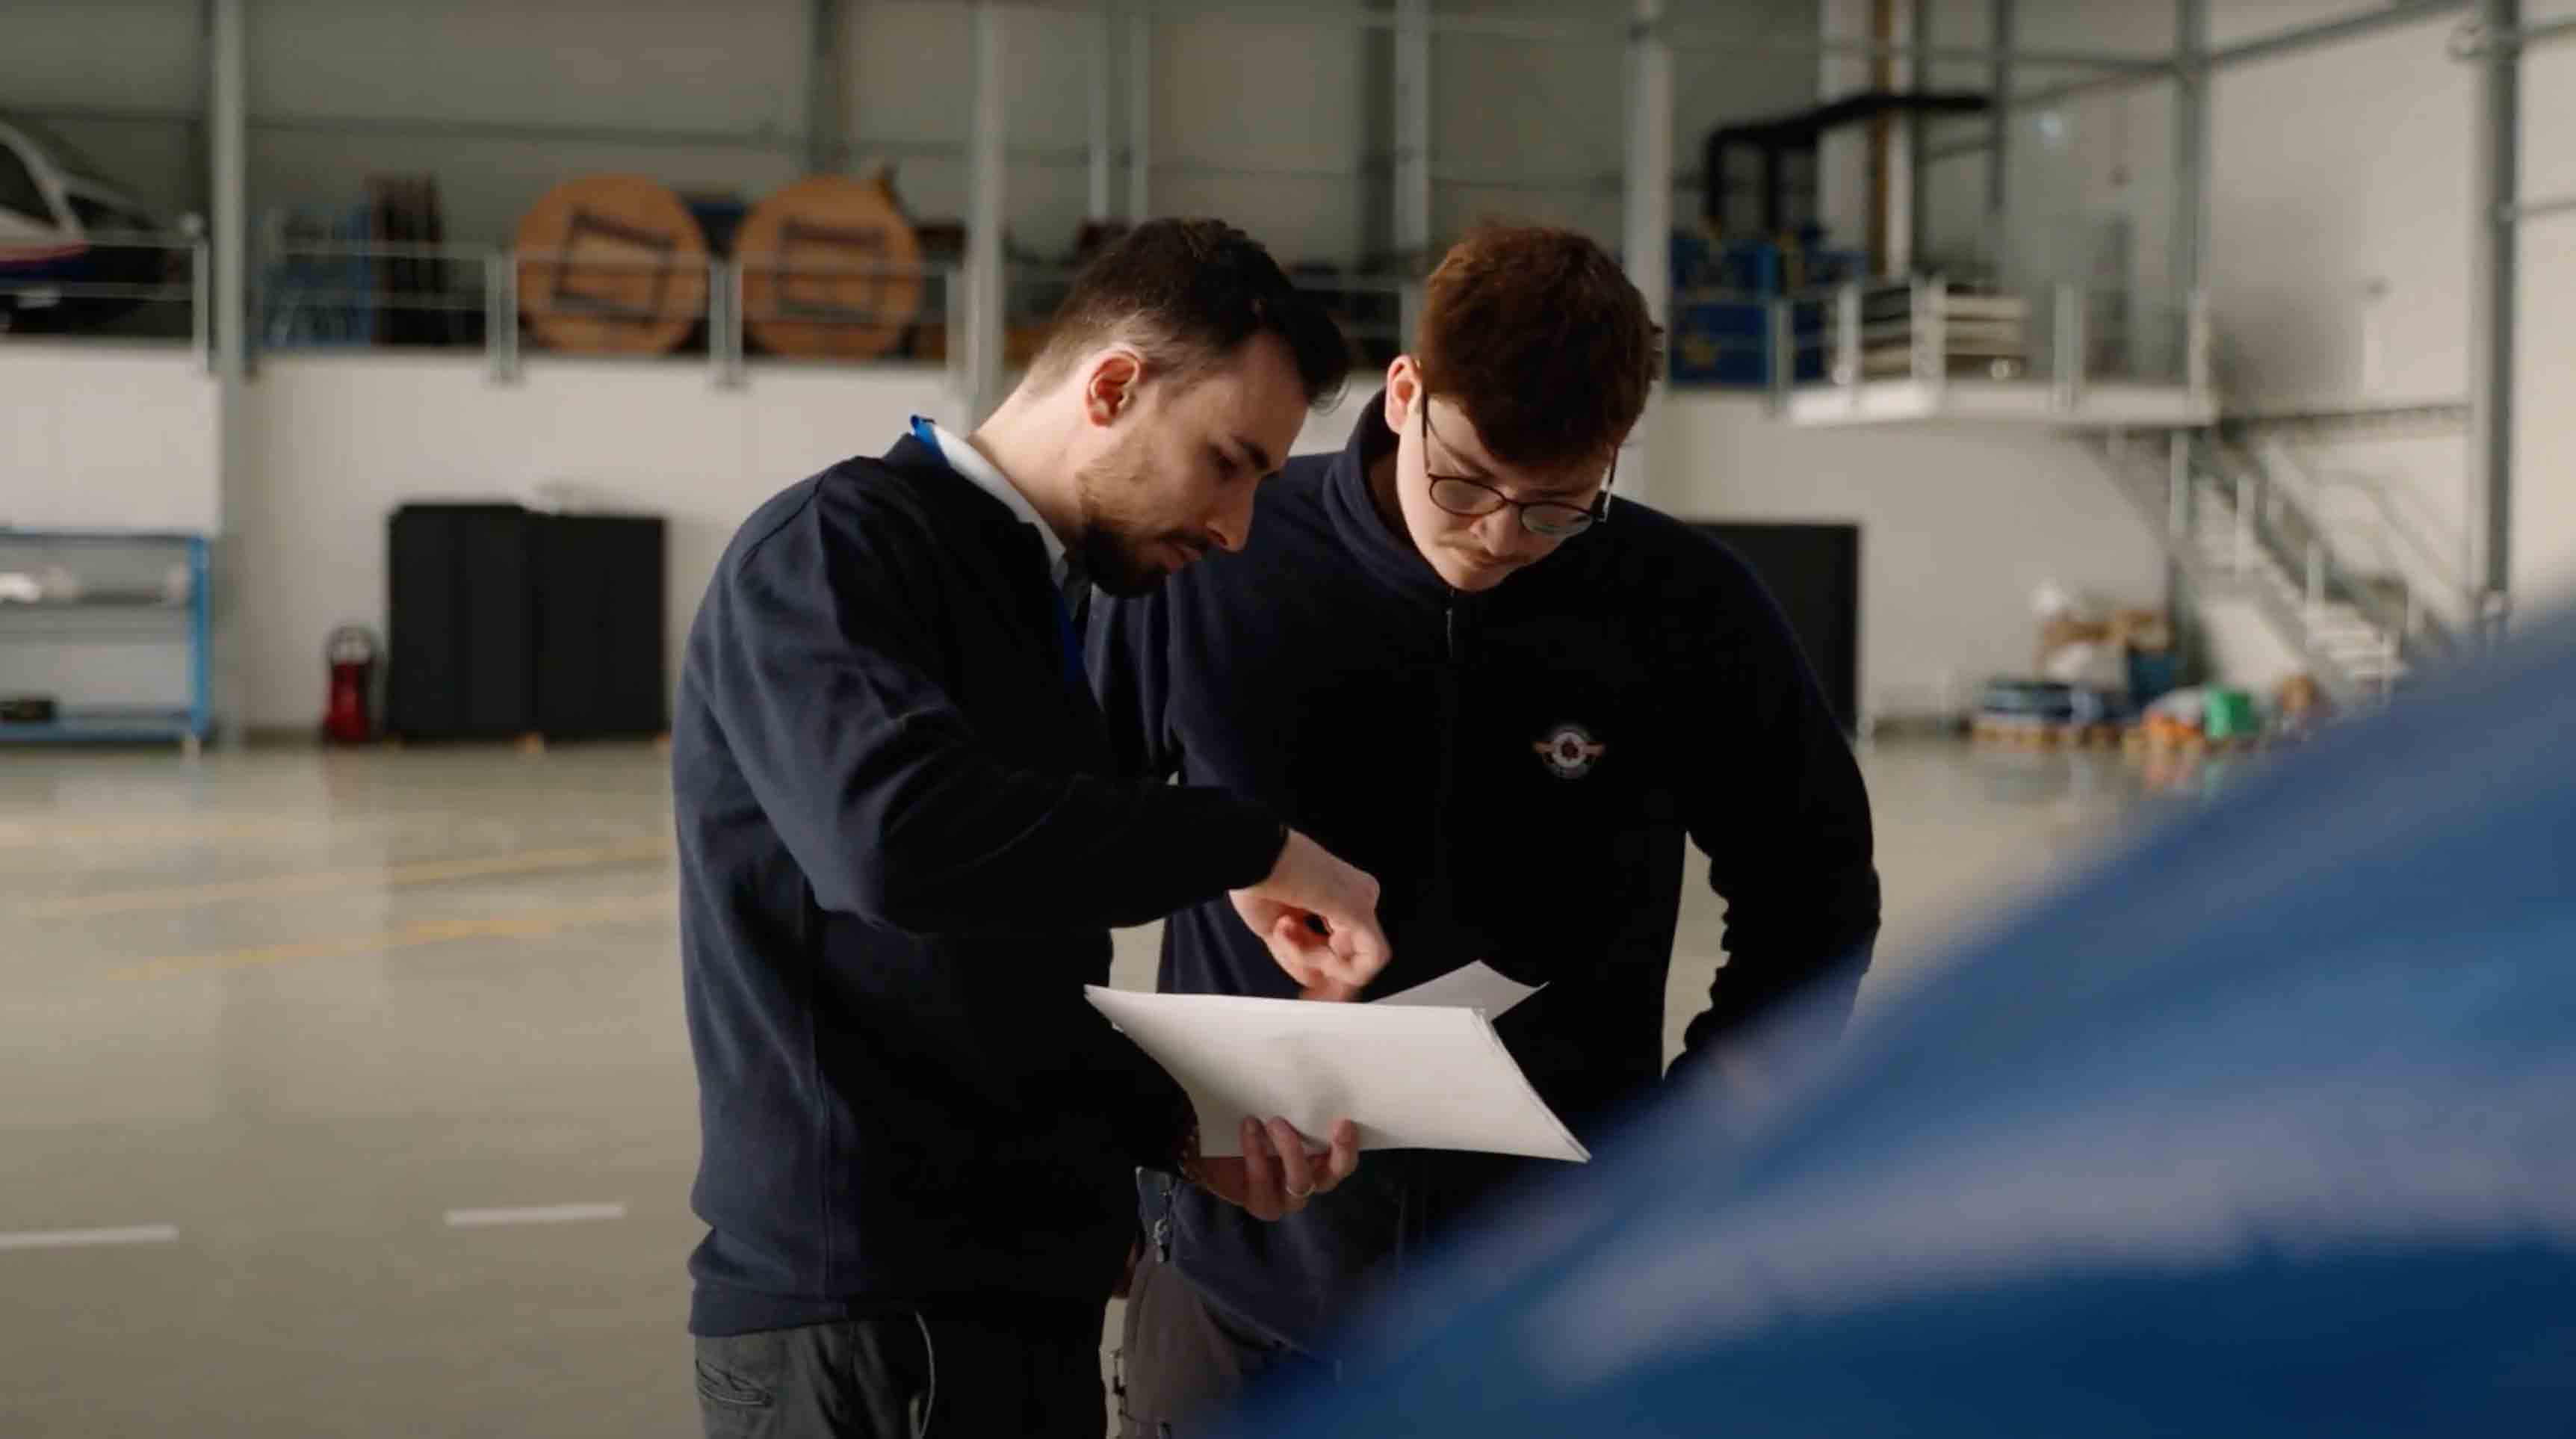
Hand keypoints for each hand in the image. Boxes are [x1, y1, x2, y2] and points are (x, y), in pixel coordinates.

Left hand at [1186, 1116, 1361, 1221]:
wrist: (1206, 1149)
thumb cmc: (1250, 1122)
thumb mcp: (1273, 1109)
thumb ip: (1294, 1102)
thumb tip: (1311, 1067)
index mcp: (1319, 1159)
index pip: (1344, 1158)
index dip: (1349, 1143)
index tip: (1344, 1120)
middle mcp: (1308, 1180)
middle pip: (1333, 1175)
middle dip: (1339, 1151)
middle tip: (1334, 1123)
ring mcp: (1285, 1197)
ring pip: (1301, 1183)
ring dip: (1292, 1151)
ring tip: (1275, 1121)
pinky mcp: (1260, 1202)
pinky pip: (1263, 1182)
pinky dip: (1257, 1152)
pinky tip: (1249, 1126)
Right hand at [1230, 830, 1389, 998]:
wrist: (1252, 858)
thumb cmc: (1256, 880)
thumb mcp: (1276, 930)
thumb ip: (1299, 957)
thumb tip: (1315, 982)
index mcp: (1336, 895)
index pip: (1343, 944)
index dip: (1322, 969)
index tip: (1306, 987)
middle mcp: (1356, 895)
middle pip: (1351, 955)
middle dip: (1318, 968)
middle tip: (1297, 973)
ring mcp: (1362, 900)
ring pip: (1359, 960)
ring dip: (1314, 959)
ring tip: (1286, 931)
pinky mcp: (1360, 909)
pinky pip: (1366, 960)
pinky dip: (1335, 966)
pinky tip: (1306, 946)